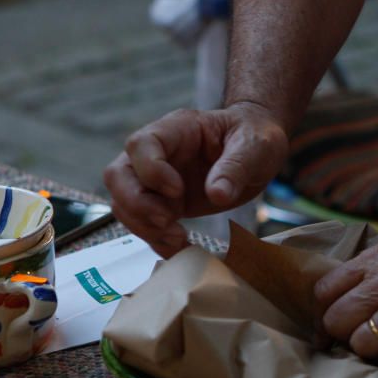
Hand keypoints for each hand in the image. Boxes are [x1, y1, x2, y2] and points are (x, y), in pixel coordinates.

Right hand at [103, 102, 287, 256]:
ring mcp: (157, 179)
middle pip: (118, 175)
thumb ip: (237, 166)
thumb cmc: (255, 138)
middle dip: (137, 205)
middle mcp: (158, 153)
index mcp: (177, 129)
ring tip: (178, 240)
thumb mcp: (256, 146)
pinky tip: (179, 248)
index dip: (150, 170)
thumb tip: (217, 194)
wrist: (259, 150)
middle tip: (168, 223)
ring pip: (124, 203)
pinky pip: (144, 222)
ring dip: (144, 227)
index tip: (177, 191)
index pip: (142, 144)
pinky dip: (156, 239)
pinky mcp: (164, 203)